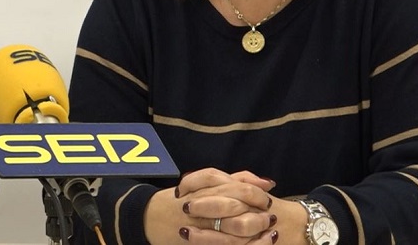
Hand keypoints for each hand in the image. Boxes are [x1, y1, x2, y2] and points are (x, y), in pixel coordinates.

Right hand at [143, 168, 276, 243]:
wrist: (148, 219)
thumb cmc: (179, 200)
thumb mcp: (201, 182)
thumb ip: (233, 179)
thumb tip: (267, 182)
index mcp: (200, 188)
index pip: (234, 187)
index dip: (255, 193)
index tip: (266, 198)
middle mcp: (199, 206)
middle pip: (235, 206)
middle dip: (257, 211)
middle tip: (270, 214)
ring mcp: (199, 226)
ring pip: (234, 228)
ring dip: (256, 229)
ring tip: (269, 229)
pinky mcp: (199, 242)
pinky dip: (248, 244)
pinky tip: (261, 241)